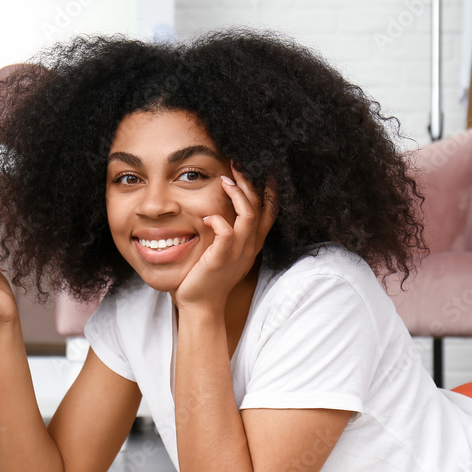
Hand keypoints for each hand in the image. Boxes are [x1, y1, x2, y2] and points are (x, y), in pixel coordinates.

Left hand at [173, 165, 276, 310]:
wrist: (201, 306)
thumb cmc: (209, 277)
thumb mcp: (225, 252)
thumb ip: (229, 233)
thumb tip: (220, 210)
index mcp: (252, 245)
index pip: (269, 212)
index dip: (269, 190)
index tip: (261, 169)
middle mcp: (249, 248)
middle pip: (259, 208)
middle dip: (249, 183)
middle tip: (236, 165)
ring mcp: (236, 254)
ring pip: (248, 217)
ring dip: (238, 195)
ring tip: (225, 180)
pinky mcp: (219, 260)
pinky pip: (225, 235)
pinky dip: (218, 220)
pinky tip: (207, 216)